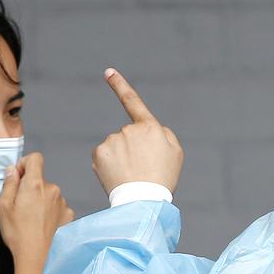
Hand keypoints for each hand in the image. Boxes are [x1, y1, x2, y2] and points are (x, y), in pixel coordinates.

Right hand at [0, 152, 74, 273]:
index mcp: (35, 184)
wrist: (34, 255)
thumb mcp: (4, 206)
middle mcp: (52, 189)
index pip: (36, 158)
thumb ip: (9, 183)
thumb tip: (13, 169)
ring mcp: (62, 201)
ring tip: (30, 216)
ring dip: (39, 198)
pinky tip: (42, 221)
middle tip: (20, 204)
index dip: (25, 164)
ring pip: (48, 192)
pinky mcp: (67, 213)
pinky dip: (49, 209)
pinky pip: (56, 204)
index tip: (18, 177)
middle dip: (29, 186)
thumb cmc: (16, 231)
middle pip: (40, 178)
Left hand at [93, 68, 183, 194]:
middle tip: (143, 169)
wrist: (143, 201)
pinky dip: (108, 165)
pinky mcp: (99, 153)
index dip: (119, 85)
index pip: (132, 101)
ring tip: (131, 175)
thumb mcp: (175, 152)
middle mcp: (128, 129)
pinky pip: (103, 156)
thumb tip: (146, 128)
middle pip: (127, 136)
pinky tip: (117, 176)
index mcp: (150, 127)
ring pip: (114, 147)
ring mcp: (112, 140)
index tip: (108, 72)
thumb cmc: (163, 178)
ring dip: (120, 158)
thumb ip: (163, 133)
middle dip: (132, 149)